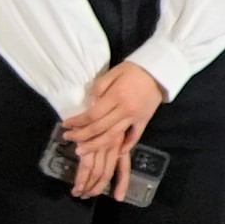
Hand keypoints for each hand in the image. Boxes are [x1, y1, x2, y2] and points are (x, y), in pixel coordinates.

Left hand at [58, 63, 164, 196]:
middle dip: (82, 136)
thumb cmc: (133, 70)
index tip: (65, 124)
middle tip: (68, 138)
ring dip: (96, 145)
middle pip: (100, 128)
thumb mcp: (113, 72)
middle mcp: (125, 110)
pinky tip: (115, 153)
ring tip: (82, 150)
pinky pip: (135, 137)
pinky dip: (125, 146)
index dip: (77, 121)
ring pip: (114, 137)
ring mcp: (135, 118)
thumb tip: (89, 103)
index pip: (92, 115)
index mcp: (116, 96)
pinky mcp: (144, 121)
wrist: (159, 72)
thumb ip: (99, 87)